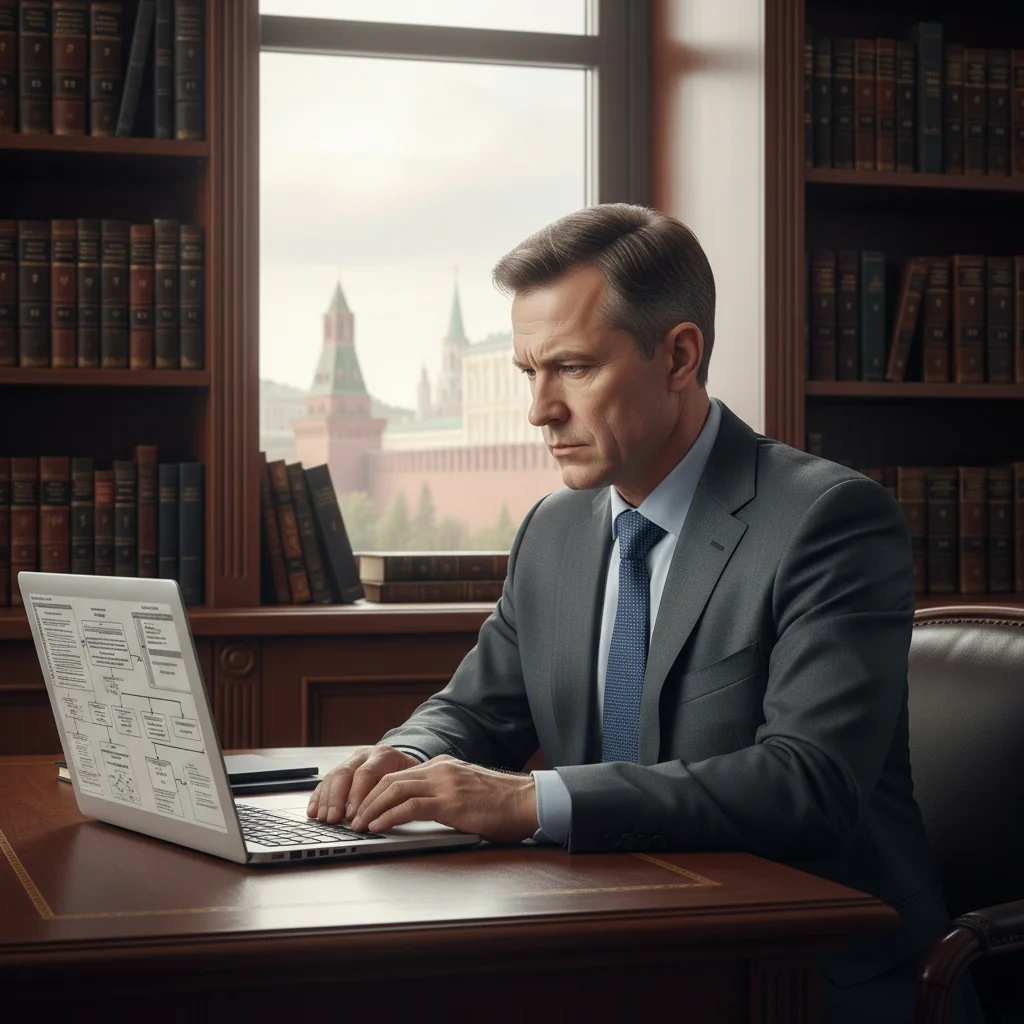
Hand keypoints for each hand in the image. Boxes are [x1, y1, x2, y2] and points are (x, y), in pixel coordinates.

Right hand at [306, 745, 419, 824]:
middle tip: (334, 819)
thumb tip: (384, 818)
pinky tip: (313, 811)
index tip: (352, 816)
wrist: (404, 761)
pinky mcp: (342, 768)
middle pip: (345, 773)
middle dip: (337, 799)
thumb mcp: (409, 782)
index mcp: (384, 756)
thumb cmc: (408, 777)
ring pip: (333, 776)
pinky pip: (326, 781)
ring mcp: (351, 760)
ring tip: (323, 818)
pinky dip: (318, 797)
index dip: (357, 796)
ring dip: (325, 800)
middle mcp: (365, 755)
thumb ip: (397, 796)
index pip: (366, 774)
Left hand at [350, 754, 537, 843]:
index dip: (375, 791)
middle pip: (390, 780)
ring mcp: (445, 783)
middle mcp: (440, 769)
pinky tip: (378, 827)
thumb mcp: (468, 790)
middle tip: (352, 818)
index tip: (361, 808)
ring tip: (358, 825)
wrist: (529, 801)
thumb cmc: (503, 803)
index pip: (399, 775)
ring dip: (371, 809)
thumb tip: (422, 809)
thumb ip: (445, 793)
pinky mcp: (450, 802)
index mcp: (443, 766)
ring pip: (394, 790)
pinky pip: (410, 807)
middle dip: (366, 800)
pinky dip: (389, 816)